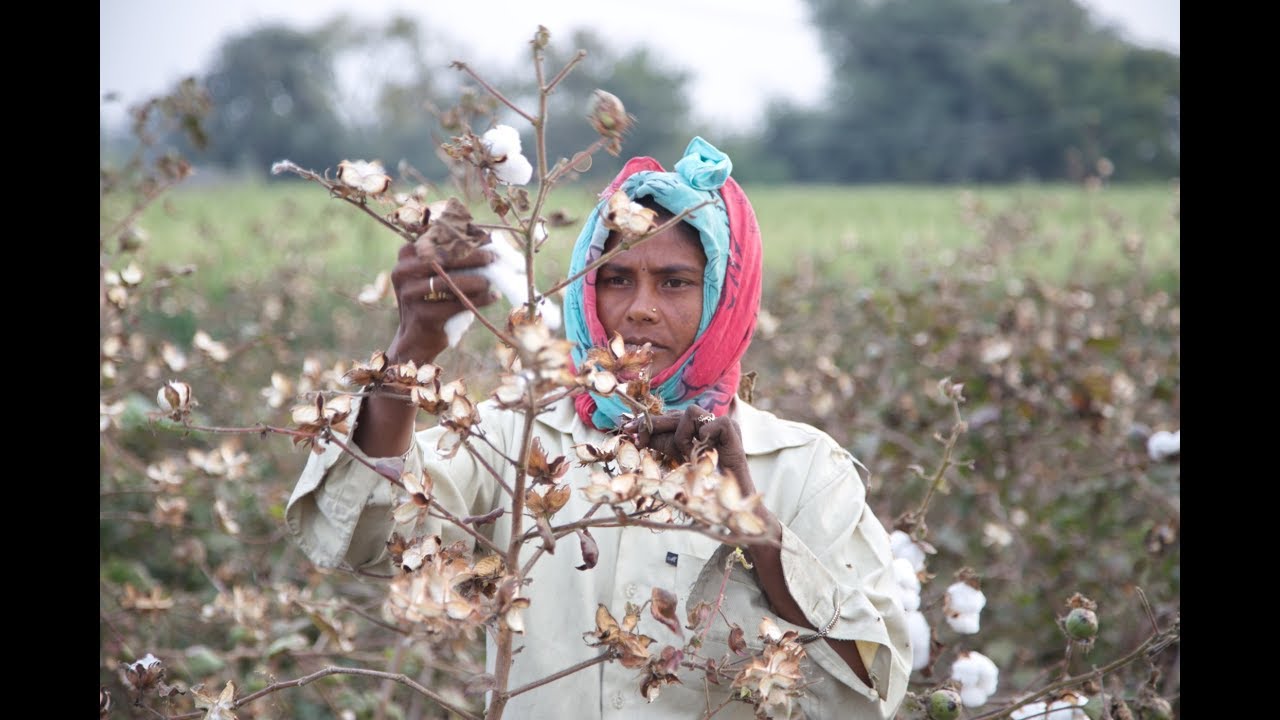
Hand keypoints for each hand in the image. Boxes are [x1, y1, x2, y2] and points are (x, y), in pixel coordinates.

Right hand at [386, 241, 500, 364]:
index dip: (462, 238)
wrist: (418, 337)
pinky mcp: (421, 315)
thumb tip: (489, 239)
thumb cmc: (434, 299)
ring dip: (474, 280)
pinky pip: (455, 305)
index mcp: (406, 255)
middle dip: (470, 257)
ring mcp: (409, 294)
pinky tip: (492, 297)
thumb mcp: (438, 274)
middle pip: (441, 258)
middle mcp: (402, 272)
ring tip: (490, 281)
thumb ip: (454, 256)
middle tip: (492, 258)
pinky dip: (477, 300)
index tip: (486, 239)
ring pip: (447, 282)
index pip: (436, 239)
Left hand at [633, 405, 754, 495]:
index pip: (671, 418)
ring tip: (689, 454)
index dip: (651, 422)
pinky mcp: (731, 429)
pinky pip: (708, 423)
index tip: (629, 428)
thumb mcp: (679, 459)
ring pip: (690, 412)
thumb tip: (640, 434)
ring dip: (683, 435)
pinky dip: (704, 435)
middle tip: (637, 436)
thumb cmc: (705, 483)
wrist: (730, 501)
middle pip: (676, 414)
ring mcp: (721, 425)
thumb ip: (664, 444)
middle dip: (653, 425)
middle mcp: (709, 424)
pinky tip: (706, 450)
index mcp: (697, 430)